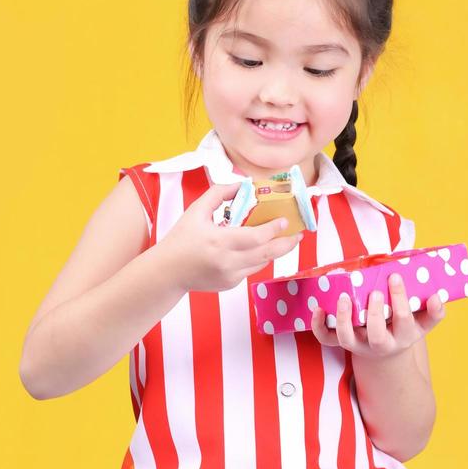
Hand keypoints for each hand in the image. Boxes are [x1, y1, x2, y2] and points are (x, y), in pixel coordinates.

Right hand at [156, 181, 302, 291]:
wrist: (168, 272)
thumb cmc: (181, 238)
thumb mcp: (197, 210)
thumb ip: (220, 193)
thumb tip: (245, 184)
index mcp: (218, 241)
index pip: (255, 237)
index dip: (273, 229)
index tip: (285, 220)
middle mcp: (227, 262)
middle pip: (267, 253)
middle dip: (287, 244)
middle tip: (299, 234)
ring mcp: (230, 276)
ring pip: (262, 262)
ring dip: (275, 250)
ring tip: (285, 239)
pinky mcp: (230, 284)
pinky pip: (252, 269)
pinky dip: (257, 257)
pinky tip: (258, 248)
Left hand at [310, 271, 446, 358]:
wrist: (386, 353)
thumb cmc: (404, 329)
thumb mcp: (423, 323)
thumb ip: (434, 311)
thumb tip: (438, 296)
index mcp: (403, 336)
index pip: (404, 320)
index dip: (399, 299)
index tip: (394, 276)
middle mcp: (380, 344)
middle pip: (377, 335)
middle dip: (375, 313)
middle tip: (374, 292)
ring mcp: (359, 344)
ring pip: (347, 339)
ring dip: (343, 319)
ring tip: (344, 298)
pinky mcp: (343, 342)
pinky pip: (327, 338)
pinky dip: (319, 325)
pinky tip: (317, 308)